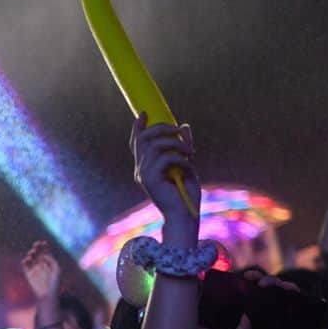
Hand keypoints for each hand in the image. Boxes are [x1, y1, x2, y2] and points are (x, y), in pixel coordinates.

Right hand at [21, 241, 61, 300]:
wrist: (48, 294)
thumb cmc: (55, 283)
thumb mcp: (57, 270)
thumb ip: (51, 260)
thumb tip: (43, 255)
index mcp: (49, 263)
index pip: (45, 252)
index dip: (44, 246)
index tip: (43, 243)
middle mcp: (41, 265)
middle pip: (38, 253)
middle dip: (37, 248)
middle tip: (36, 245)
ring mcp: (35, 269)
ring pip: (31, 257)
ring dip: (31, 253)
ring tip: (32, 253)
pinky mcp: (28, 274)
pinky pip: (25, 265)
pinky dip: (25, 260)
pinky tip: (28, 259)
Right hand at [130, 114, 200, 242]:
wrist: (184, 215)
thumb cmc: (185, 193)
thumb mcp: (186, 164)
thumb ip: (182, 147)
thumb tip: (184, 126)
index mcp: (145, 167)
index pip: (137, 143)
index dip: (138, 128)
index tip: (143, 113)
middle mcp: (140, 169)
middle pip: (143, 138)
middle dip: (161, 127)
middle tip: (178, 129)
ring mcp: (143, 174)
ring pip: (155, 145)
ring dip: (175, 143)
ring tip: (190, 152)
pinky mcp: (150, 179)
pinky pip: (165, 158)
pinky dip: (180, 157)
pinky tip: (189, 165)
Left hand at [233, 271, 321, 328]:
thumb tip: (243, 316)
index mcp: (252, 325)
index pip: (245, 302)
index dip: (240, 290)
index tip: (236, 281)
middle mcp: (266, 317)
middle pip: (260, 292)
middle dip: (255, 281)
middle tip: (250, 277)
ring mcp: (283, 314)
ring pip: (277, 291)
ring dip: (272, 282)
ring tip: (265, 283)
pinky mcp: (298, 315)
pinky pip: (295, 297)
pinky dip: (291, 289)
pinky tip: (287, 288)